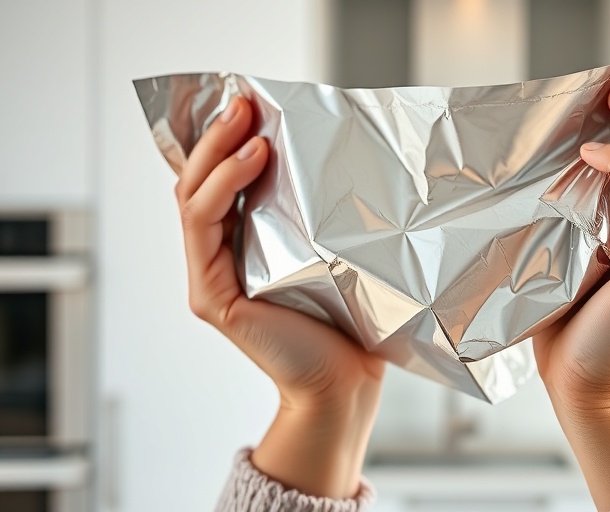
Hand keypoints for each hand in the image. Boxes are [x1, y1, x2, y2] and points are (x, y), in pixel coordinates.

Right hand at [175, 96, 384, 498]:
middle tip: (245, 100)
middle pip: (198, 182)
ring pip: (194, 197)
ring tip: (248, 120)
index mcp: (242, 246)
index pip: (218, 183)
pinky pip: (204, 227)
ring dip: (218, 151)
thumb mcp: (328, 248)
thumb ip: (310, 212)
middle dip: (218, 135)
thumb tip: (330, 151)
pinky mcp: (211, 296)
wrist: (346, 377)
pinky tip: (253, 159)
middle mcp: (219, 258)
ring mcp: (208, 277)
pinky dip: (224, 187)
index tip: (251, 102)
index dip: (225, 141)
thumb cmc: (347, 317)